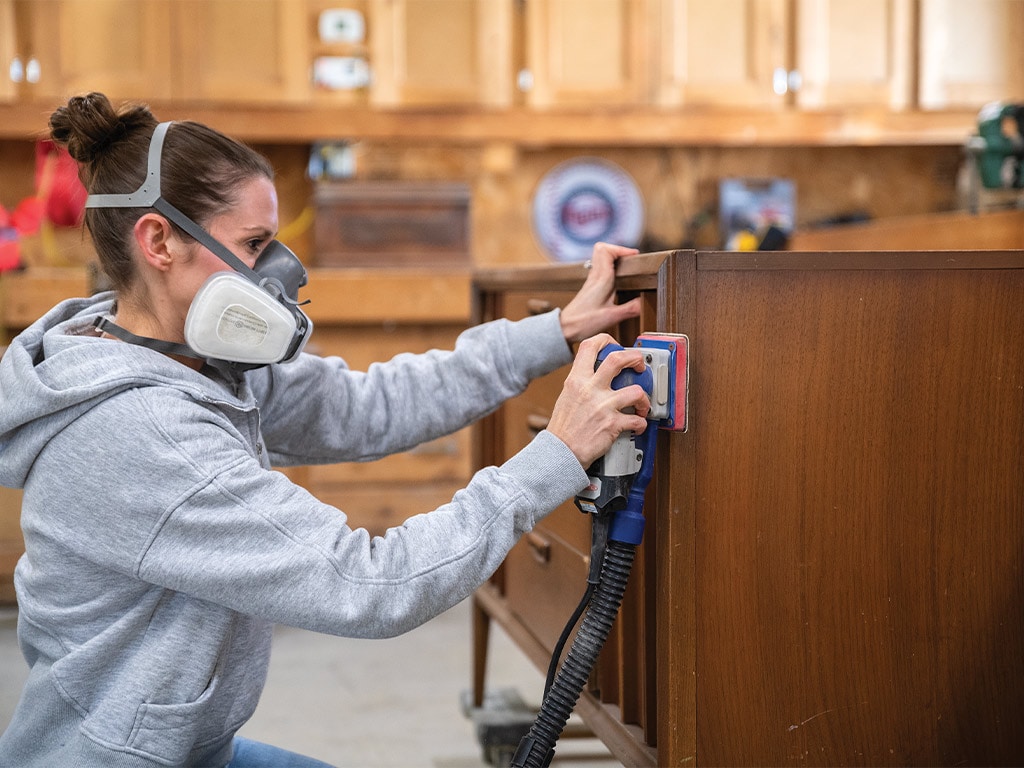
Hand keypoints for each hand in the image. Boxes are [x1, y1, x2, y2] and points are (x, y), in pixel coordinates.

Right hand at [545, 334, 651, 467]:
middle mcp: (590, 389)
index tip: (617, 347)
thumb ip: (582, 383)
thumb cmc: (563, 428)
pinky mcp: (612, 425)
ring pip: (636, 392)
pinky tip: (637, 426)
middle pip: (618, 359)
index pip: (590, 346)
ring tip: (642, 405)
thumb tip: (599, 376)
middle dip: (636, 359)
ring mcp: (602, 406)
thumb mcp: (567, 396)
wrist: (559, 453)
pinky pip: (637, 421)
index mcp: (576, 380)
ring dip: (644, 399)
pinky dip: (641, 424)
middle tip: (640, 367)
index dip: (607, 340)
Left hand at [559, 242, 641, 342]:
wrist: (565, 328)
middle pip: (602, 249)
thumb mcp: (611, 317)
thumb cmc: (583, 322)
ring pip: (600, 258)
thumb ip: (630, 309)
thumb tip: (644, 303)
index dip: (622, 249)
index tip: (634, 256)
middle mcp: (594, 276)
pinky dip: (610, 268)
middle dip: (618, 250)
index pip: (607, 251)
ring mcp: (591, 280)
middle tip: (631, 260)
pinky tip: (617, 281)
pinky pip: (600, 269)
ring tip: (626, 269)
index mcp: (601, 279)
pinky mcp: (590, 287)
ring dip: (614, 258)